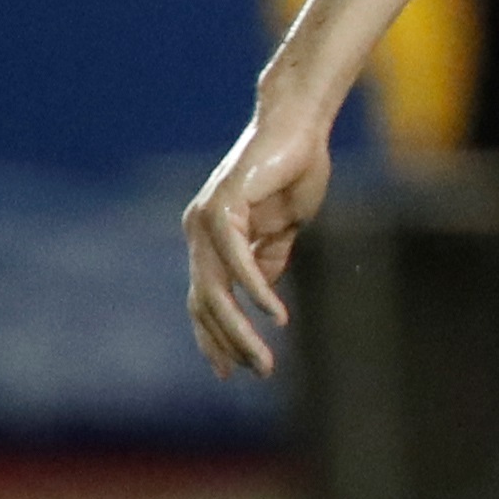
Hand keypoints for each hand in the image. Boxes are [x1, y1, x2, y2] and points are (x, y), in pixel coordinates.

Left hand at [182, 104, 334, 377]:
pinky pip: (237, 259)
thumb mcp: (284, 227)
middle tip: (256, 373)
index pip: (205, 299)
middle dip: (229, 343)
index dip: (217, 336)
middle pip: (205, 302)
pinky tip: (275, 314)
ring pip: (215, 289)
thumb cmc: (294, 170)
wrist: (299, 125)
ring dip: (240, 329)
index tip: (235, 370)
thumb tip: (262, 295)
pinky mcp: (223, 206)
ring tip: (265, 359)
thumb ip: (270, 257)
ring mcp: (206, 220)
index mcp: (211, 239)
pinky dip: (256, 289)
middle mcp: (199, 232)